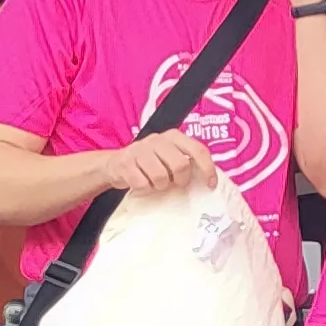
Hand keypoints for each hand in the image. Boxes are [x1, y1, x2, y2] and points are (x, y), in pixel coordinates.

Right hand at [103, 130, 218, 193]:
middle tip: (174, 183)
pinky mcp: (125, 163)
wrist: (114, 164)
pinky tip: (142, 183)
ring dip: (160, 186)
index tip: (210, 185)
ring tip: (155, 182)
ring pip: (161, 177)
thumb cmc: (149, 163)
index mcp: (173, 136)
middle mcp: (157, 139)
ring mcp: (139, 150)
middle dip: (180, 180)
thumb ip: (186, 161)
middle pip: (181, 165)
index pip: (198, 150)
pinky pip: (143, 184)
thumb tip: (207, 180)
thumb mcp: (169, 156)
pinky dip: (145, 189)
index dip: (208, 169)